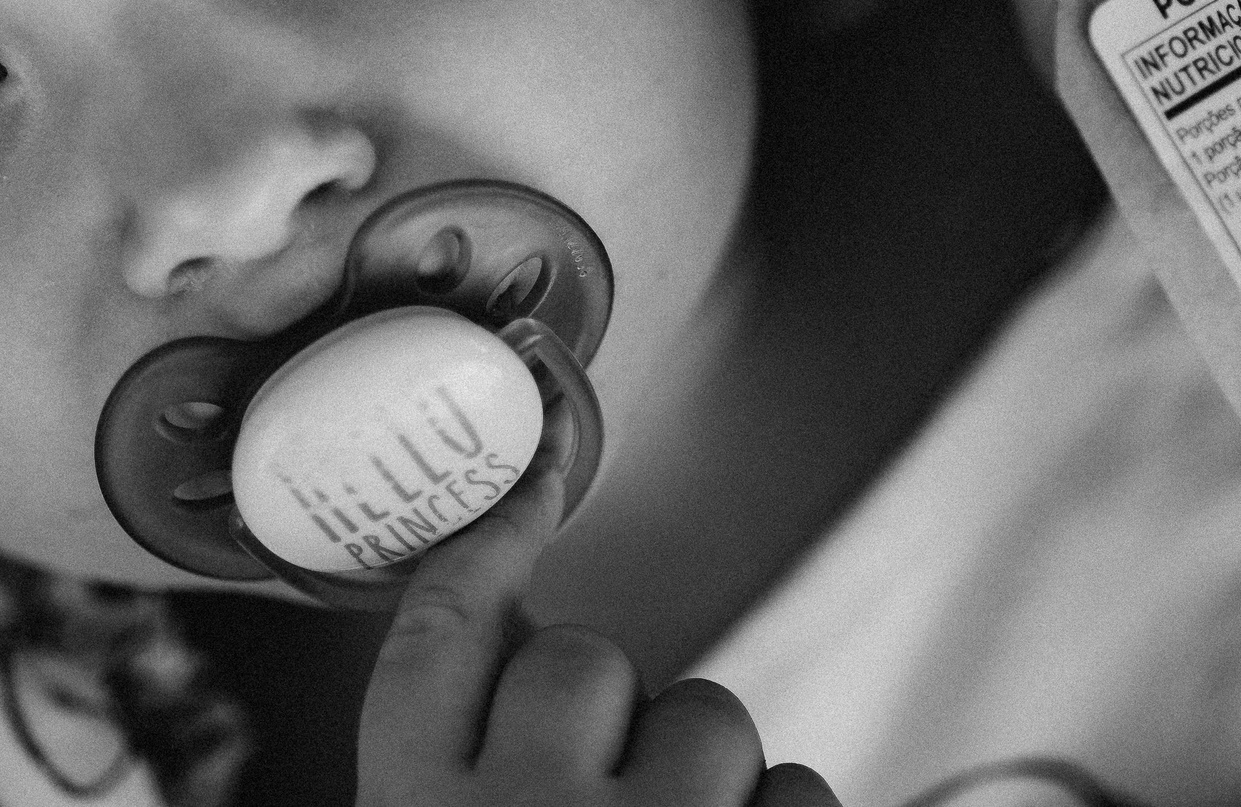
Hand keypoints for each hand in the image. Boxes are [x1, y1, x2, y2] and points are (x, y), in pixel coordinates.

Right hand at [357, 468, 838, 805]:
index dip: (497, 534)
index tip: (540, 467)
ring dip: (706, 775)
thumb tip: (524, 642)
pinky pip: (798, 785)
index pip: (441, 629)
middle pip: (579, 659)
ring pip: (704, 715)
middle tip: (609, 805)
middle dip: (609, 709)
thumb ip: (466, 754)